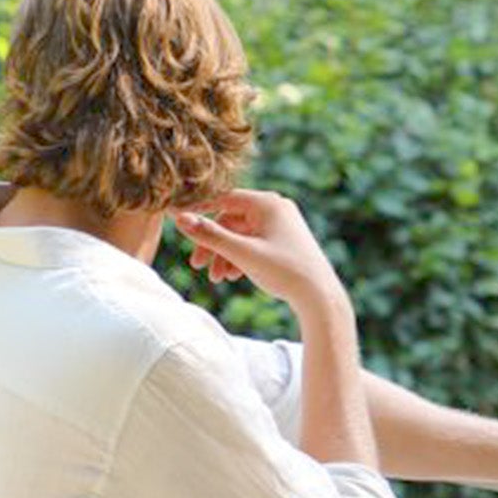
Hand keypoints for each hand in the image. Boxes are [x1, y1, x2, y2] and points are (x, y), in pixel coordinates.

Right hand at [173, 191, 345, 318]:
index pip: (223, 199)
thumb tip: (179, 218)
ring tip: (217, 278)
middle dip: (213, 243)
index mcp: (268, 203)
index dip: (198, 210)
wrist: (320, 297)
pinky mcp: (285, 241)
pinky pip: (254, 243)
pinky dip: (240, 257)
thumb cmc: (284, 272)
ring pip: (241, 235)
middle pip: (230, 220)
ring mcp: (282, 224)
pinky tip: (233, 276)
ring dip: (225, 254)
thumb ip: (210, 236)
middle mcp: (276, 208)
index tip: (176, 221)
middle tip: (197, 266)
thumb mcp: (242, 254)